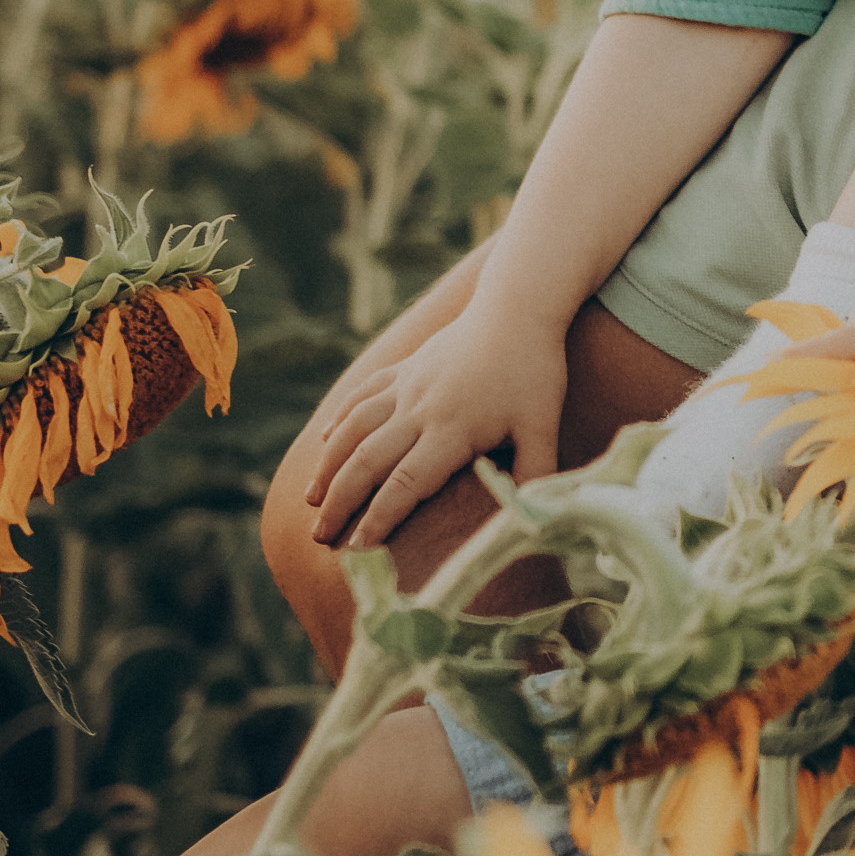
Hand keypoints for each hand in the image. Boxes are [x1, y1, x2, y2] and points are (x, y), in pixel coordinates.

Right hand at [305, 293, 567, 548]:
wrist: (516, 305)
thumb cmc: (534, 369)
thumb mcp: (542, 423)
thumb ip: (535, 471)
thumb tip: (533, 517)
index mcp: (452, 430)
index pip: (405, 485)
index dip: (379, 519)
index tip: (356, 549)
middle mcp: (419, 409)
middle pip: (368, 462)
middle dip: (340, 502)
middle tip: (320, 536)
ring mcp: (407, 385)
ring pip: (354, 428)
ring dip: (329, 465)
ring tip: (312, 499)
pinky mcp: (405, 367)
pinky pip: (362, 396)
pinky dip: (340, 420)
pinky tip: (324, 441)